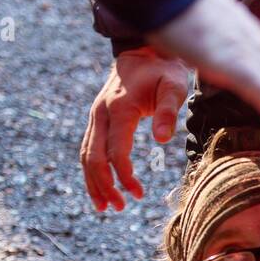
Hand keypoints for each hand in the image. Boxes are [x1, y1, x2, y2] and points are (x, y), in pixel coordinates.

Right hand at [81, 47, 190, 211]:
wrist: (143, 52)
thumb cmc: (163, 71)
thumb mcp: (174, 86)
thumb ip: (169, 111)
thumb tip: (163, 140)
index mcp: (119, 109)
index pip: (115, 151)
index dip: (124, 176)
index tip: (139, 193)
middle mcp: (100, 113)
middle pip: (93, 157)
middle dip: (104, 186)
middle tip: (120, 207)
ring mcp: (95, 116)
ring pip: (85, 156)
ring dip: (93, 183)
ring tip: (106, 207)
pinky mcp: (97, 120)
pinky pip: (88, 149)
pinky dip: (91, 171)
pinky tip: (100, 188)